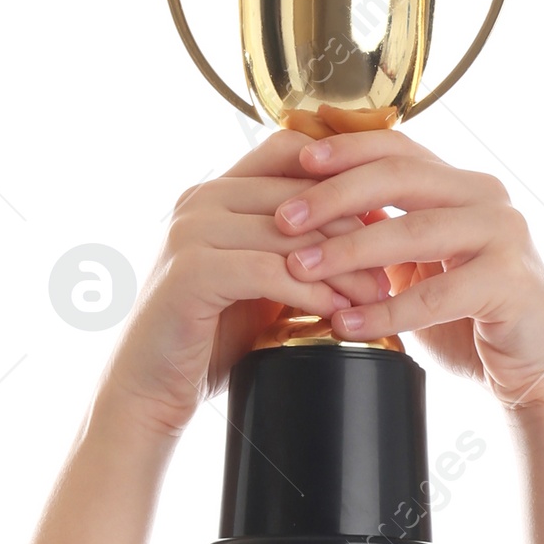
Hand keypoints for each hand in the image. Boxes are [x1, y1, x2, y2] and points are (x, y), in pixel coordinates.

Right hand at [101, 128, 397, 439]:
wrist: (148, 390)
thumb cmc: (204, 343)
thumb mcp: (254, 285)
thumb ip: (288, 254)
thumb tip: (360, 239)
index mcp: (215, 194)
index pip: (287, 153)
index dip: (340, 178)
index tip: (384, 213)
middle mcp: (200, 200)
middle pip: (296, 193)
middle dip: (352, 228)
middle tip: (394, 263)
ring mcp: (192, 232)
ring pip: (288, 233)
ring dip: (341, 265)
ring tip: (378, 293)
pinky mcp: (192, 271)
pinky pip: (268, 271)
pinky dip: (310, 291)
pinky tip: (339, 311)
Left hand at [268, 127, 543, 415]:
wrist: (535, 373)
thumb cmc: (471, 322)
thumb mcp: (418, 270)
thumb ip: (384, 238)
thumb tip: (313, 218)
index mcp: (460, 187)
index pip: (397, 149)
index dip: (345, 150)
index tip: (294, 161)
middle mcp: (486, 198)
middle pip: (401, 176)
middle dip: (335, 195)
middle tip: (283, 218)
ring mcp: (503, 236)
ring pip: (415, 231)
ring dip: (350, 251)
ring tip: (300, 271)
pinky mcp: (511, 283)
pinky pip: (438, 294)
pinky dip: (388, 310)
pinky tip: (346, 323)